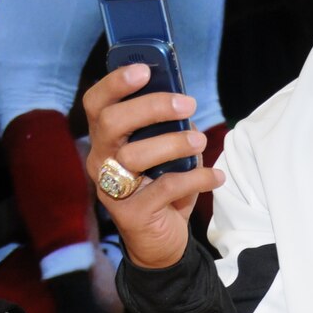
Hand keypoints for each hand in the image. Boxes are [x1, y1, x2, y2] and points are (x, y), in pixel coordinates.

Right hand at [81, 63, 221, 270]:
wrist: (159, 243)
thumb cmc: (162, 188)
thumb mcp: (165, 152)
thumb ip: (167, 127)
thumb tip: (184, 104)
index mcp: (105, 139)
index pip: (96, 104)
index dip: (115, 83)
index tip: (144, 70)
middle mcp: (100, 161)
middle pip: (111, 123)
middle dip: (151, 107)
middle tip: (187, 104)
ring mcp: (110, 189)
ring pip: (134, 156)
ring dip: (174, 143)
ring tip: (201, 143)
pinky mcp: (129, 214)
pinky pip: (164, 189)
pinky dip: (195, 178)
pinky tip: (216, 177)